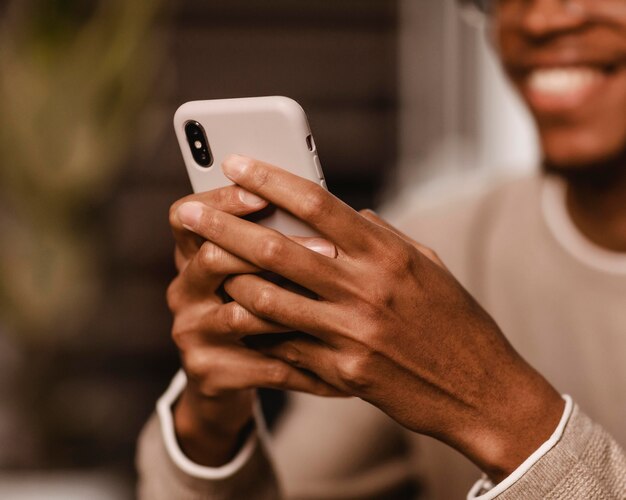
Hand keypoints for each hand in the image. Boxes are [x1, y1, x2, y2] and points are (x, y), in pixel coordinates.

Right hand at [167, 186, 340, 466]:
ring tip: (336, 306)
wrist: (224, 376)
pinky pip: (263, 364)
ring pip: (239, 314)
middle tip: (327, 251)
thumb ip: (272, 242)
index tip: (263, 196)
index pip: (186, 217)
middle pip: (212, 258)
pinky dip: (304, 365)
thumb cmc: (252, 308)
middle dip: (269, 251)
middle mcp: (184, 291)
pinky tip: (338, 367)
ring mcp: (192, 333)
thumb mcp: (251, 271)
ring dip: (291, 309)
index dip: (220, 203)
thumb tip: (327, 212)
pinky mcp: (208, 372)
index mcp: (190, 257)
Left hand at [176, 155, 564, 480]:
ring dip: (229, 277)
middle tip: (184, 209)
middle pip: (276, 247)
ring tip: (202, 261)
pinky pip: (284, 344)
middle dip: (222, 224)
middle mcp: (366, 288)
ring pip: (267, 298)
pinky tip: (233, 313)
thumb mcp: (425, 266)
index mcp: (388, 253)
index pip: (317, 202)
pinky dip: (255, 326)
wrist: (482, 389)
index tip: (234, 163)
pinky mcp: (343, 373)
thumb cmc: (455, 320)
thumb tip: (346, 212)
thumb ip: (382, 237)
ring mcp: (352, 333)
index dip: (269, 178)